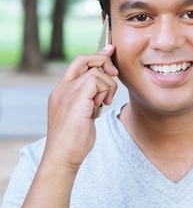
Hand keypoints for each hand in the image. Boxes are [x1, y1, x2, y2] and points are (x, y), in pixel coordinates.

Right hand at [44, 45, 118, 171]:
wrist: (63, 157)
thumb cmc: (75, 140)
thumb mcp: (84, 115)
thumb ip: (91, 100)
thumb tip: (104, 91)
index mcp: (62, 91)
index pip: (77, 64)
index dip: (96, 55)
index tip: (110, 51)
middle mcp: (62, 89)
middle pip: (84, 60)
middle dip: (103, 60)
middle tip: (114, 74)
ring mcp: (66, 93)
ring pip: (95, 72)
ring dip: (108, 86)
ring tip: (105, 103)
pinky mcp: (75, 99)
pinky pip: (96, 80)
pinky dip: (106, 90)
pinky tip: (103, 105)